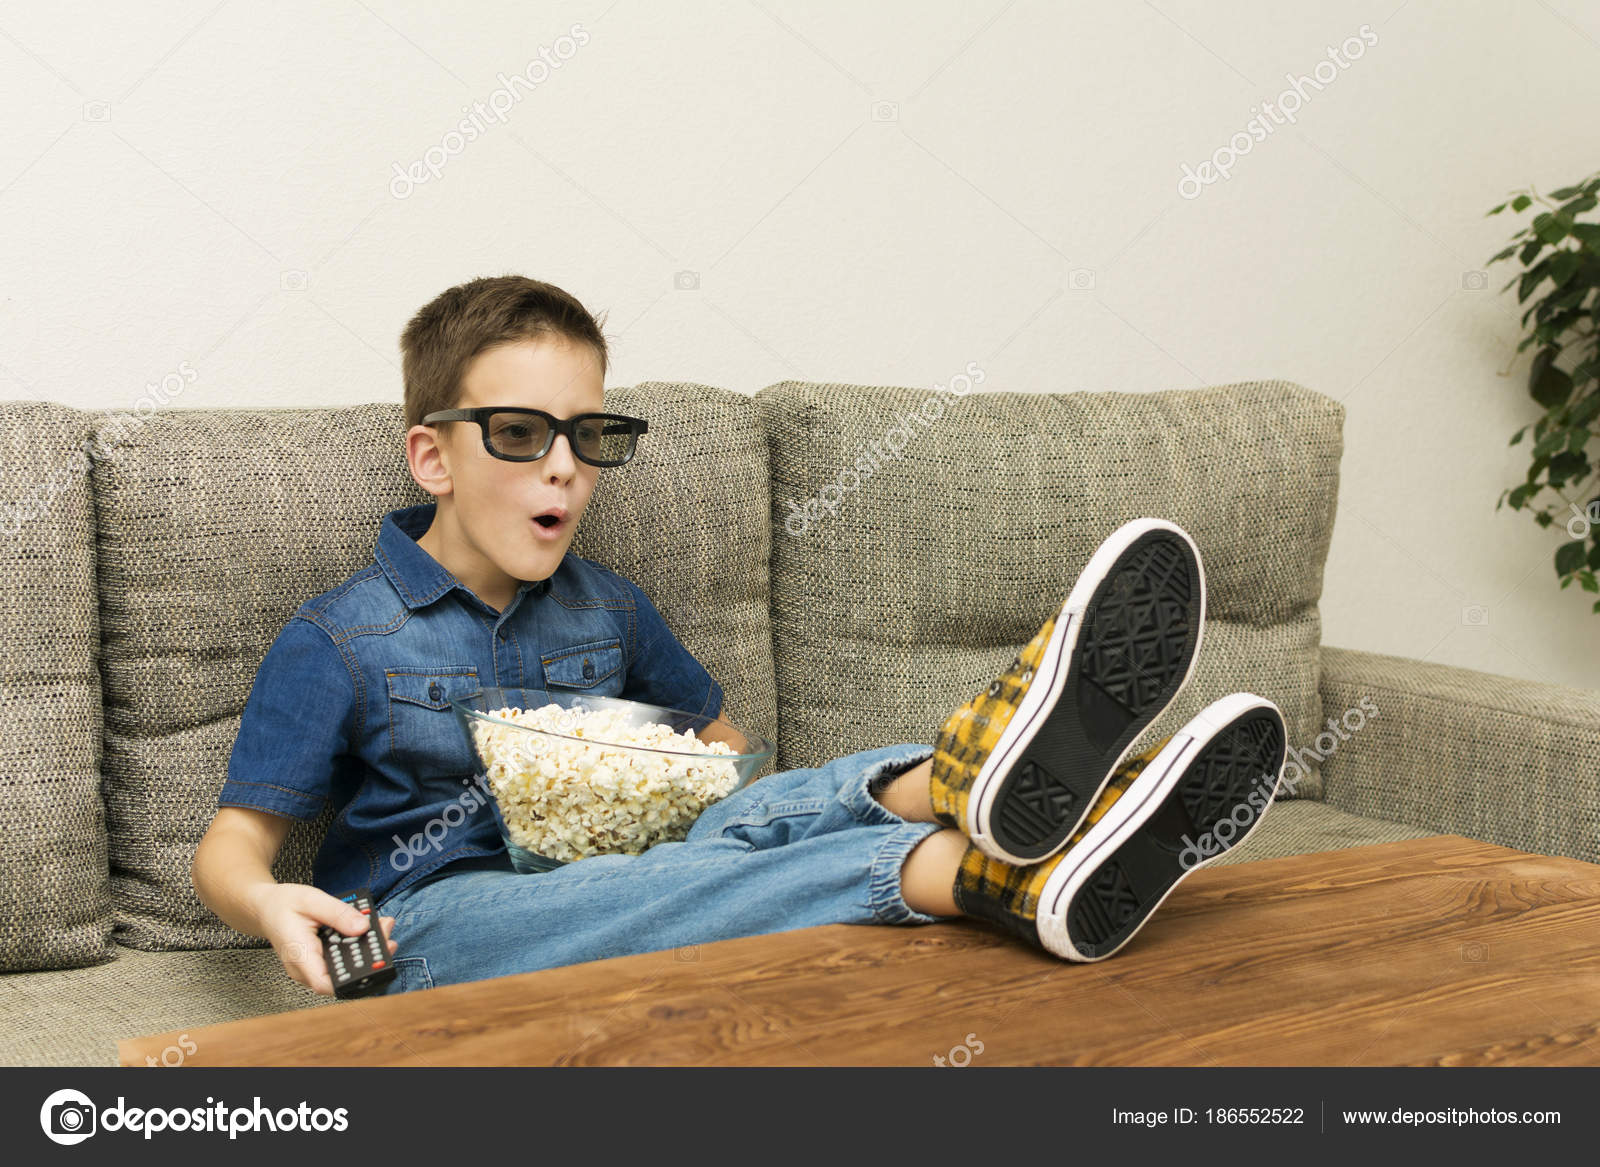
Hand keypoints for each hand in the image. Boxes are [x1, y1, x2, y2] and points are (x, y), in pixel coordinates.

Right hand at [252, 883, 397, 996]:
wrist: (265, 907)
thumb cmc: (283, 904)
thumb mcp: (311, 900)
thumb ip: (338, 913)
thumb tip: (363, 928)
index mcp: (299, 954)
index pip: (324, 983)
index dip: (351, 980)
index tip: (374, 963)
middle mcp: (304, 968)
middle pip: (341, 975)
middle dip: (369, 957)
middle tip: (387, 933)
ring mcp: (311, 967)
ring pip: (344, 968)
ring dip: (366, 949)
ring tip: (383, 926)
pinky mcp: (318, 961)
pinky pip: (340, 959)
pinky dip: (356, 945)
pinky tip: (370, 929)